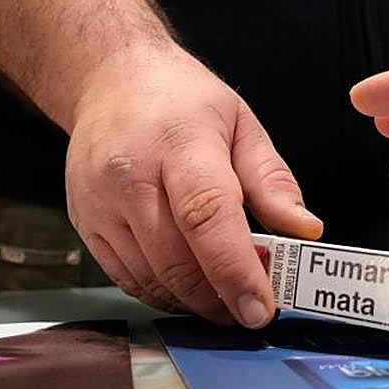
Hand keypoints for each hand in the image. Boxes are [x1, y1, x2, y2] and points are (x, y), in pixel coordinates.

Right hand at [67, 44, 322, 327]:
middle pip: (176, 260)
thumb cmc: (178, 99)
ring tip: (224, 293)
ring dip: (193, 301)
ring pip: (151, 279)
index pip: (206, 216)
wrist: (108, 80)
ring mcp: (100, 203)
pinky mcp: (85, 224)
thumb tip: (303, 231)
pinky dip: (162, 293)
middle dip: (220, 297)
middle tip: (253, 304)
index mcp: (179, 141)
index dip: (235, 270)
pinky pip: (126, 279)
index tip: (261, 308)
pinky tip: (186, 283)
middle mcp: (130, 174)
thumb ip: (271, 180)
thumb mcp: (240, 122)